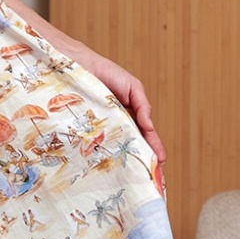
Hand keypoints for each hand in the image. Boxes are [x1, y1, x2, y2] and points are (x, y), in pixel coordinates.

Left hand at [76, 49, 165, 163]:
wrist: (79, 64)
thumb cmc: (107, 73)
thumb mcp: (133, 88)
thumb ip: (143, 106)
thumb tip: (150, 128)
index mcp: (130, 115)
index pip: (144, 135)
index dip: (153, 147)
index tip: (160, 161)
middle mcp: (116, 124)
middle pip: (129, 145)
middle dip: (139, 159)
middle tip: (148, 175)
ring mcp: (99, 127)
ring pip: (111, 147)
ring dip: (120, 160)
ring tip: (129, 174)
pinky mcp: (83, 128)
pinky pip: (92, 142)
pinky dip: (98, 151)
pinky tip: (104, 162)